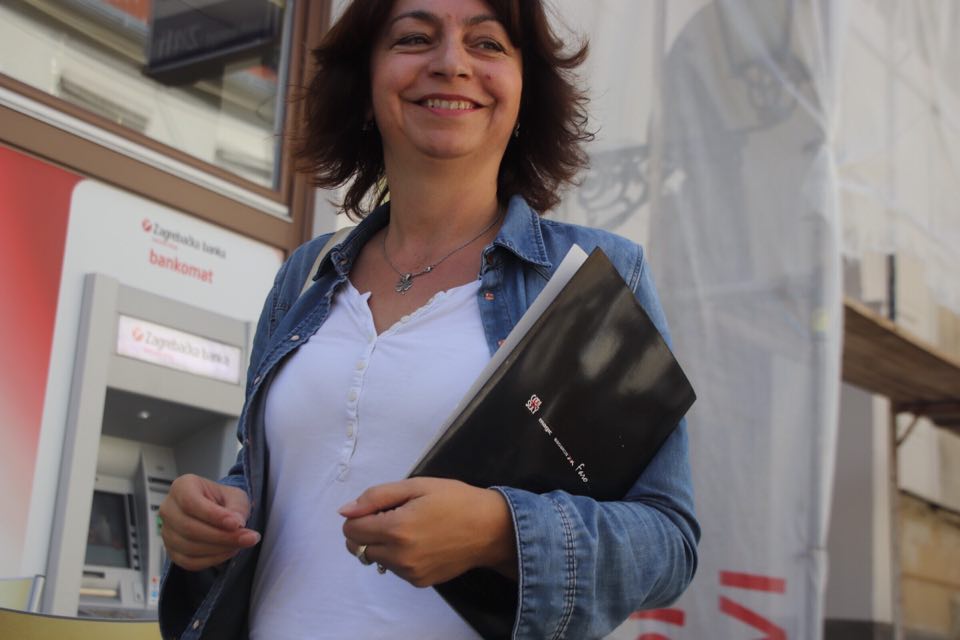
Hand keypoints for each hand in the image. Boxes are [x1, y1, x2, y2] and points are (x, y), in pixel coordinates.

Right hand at [159, 474, 259, 571]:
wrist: (216, 512)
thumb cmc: (223, 500)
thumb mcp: (235, 496)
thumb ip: (237, 508)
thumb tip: (236, 524)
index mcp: (181, 487)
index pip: (191, 503)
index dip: (214, 516)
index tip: (237, 524)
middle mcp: (169, 509)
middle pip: (189, 528)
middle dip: (222, 536)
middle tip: (248, 538)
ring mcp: (167, 532)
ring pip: (189, 547)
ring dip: (220, 549)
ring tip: (241, 543)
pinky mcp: (172, 552)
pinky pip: (189, 562)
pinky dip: (212, 559)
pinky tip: (229, 551)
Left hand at [339, 478, 516, 586]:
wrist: (490, 529)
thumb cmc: (455, 500)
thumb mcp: (416, 486)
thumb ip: (376, 497)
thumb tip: (345, 511)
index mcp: (396, 528)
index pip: (351, 529)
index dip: (360, 515)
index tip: (382, 507)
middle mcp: (399, 556)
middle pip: (358, 547)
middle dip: (368, 530)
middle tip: (394, 516)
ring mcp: (409, 572)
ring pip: (375, 559)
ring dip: (382, 544)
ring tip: (411, 529)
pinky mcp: (419, 582)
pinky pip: (394, 569)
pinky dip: (398, 556)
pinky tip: (420, 542)